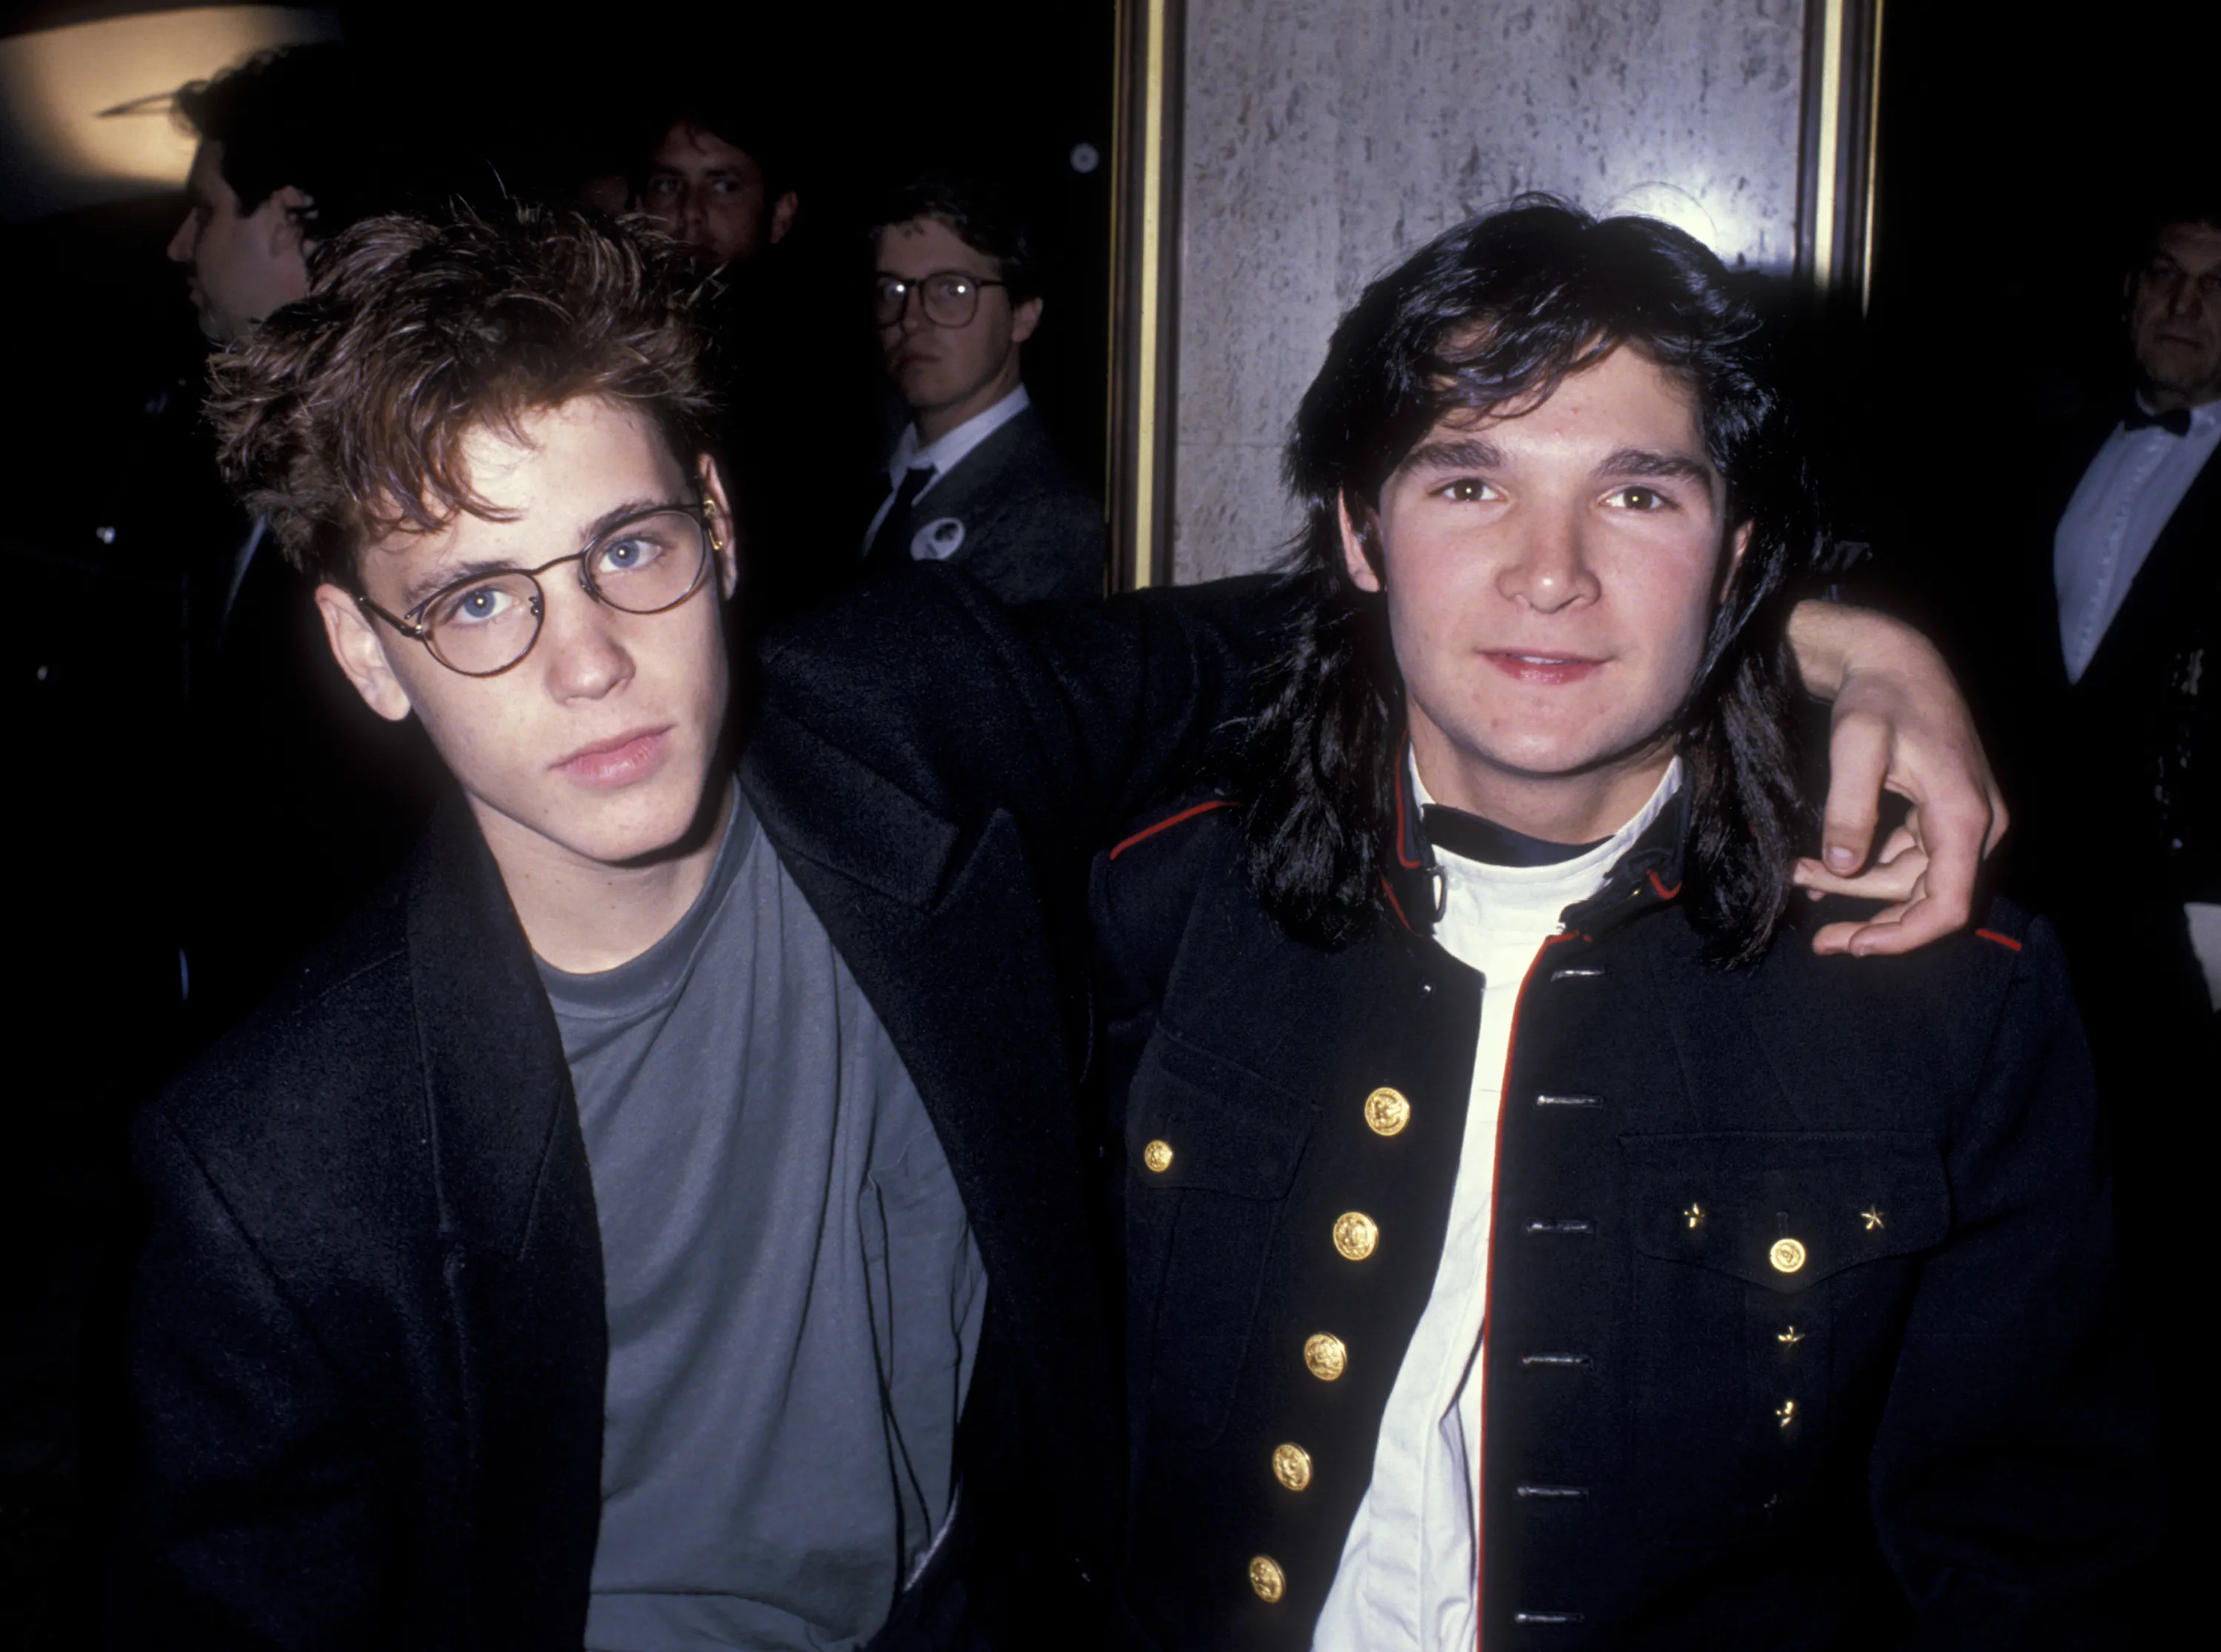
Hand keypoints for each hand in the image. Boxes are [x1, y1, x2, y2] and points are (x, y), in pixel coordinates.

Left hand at [1785, 601, 2008, 956]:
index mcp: (1964, 815)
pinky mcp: (1944, 815)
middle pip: (1929, 900)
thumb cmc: (1878, 695)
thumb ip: (1849, 807)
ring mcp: (1963, 821)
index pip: (1949, 904)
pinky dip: (1865, 868)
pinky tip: (1820, 870)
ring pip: (1912, 880)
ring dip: (1856, 888)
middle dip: (1871, 920)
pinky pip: (1908, 859)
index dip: (1905, 937)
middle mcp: (1977, 824)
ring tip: (1799, 875)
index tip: (1857, 947)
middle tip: (1819, 939)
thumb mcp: (1855, 745)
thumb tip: (1840, 867)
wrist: (1896, 659)